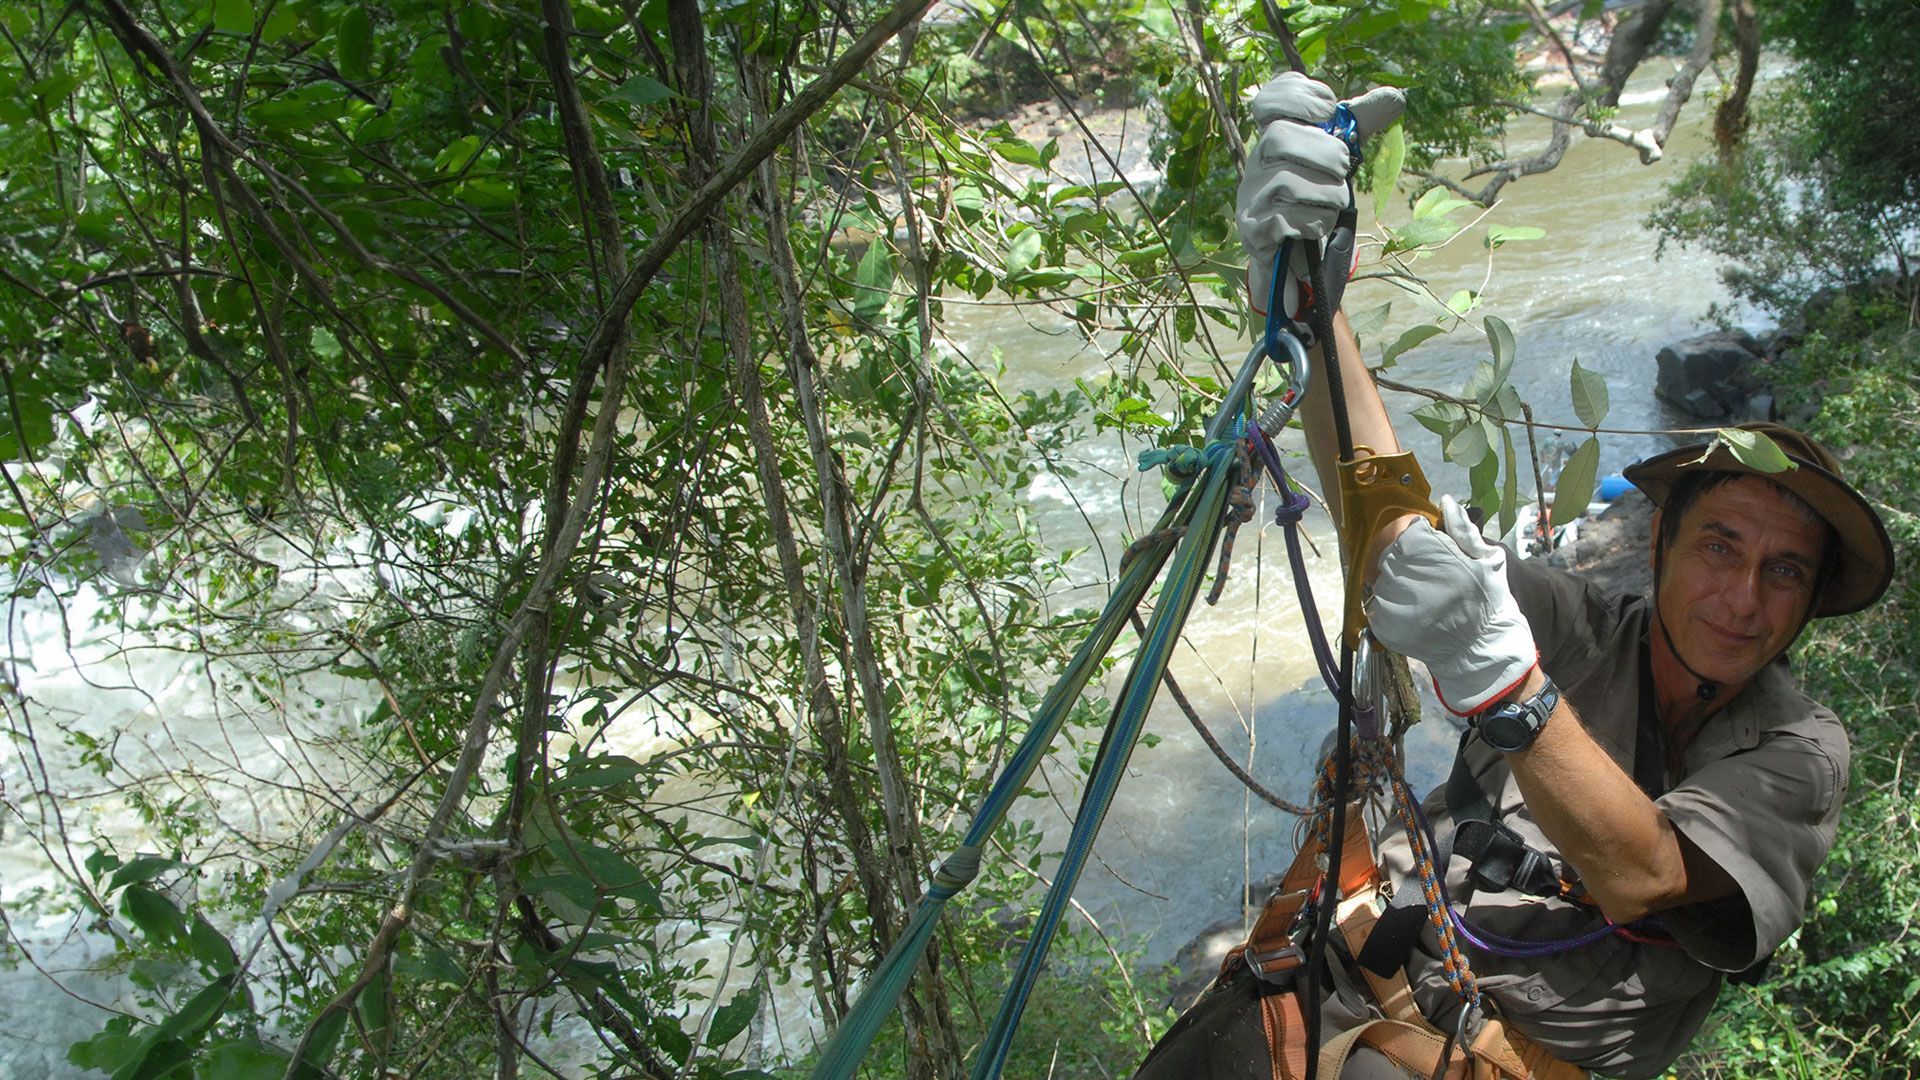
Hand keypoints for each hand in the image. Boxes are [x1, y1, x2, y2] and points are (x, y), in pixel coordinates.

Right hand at [1236, 73, 1403, 316]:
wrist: (1293, 255)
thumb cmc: (1315, 197)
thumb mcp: (1337, 157)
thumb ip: (1359, 125)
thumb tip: (1397, 97)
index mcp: (1275, 138)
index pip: (1268, 100)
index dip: (1296, 94)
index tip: (1329, 107)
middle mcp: (1256, 163)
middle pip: (1279, 136)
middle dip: (1325, 152)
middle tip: (1345, 168)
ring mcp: (1251, 197)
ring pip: (1287, 181)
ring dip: (1327, 193)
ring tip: (1337, 203)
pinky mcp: (1254, 231)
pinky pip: (1284, 220)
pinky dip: (1313, 222)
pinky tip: (1320, 225)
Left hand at [1366, 495, 1536, 715]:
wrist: (1481, 648)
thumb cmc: (1487, 599)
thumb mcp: (1487, 559)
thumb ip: (1463, 530)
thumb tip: (1445, 502)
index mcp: (1433, 556)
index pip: (1407, 533)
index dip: (1418, 539)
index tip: (1429, 550)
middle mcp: (1409, 579)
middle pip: (1391, 555)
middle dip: (1406, 561)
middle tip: (1428, 577)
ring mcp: (1395, 605)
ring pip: (1382, 580)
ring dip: (1397, 583)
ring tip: (1424, 596)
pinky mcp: (1387, 627)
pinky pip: (1377, 606)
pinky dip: (1390, 606)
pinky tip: (1414, 612)